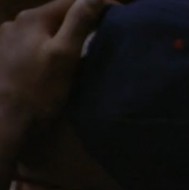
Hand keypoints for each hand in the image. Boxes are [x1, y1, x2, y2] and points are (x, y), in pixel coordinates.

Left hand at [0, 0, 110, 139]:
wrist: (10, 120)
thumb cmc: (41, 89)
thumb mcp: (66, 55)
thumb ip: (79, 22)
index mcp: (32, 18)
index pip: (70, 1)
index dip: (96, 4)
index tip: (118, 12)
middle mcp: (16, 22)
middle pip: (57, 14)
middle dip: (81, 18)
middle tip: (105, 29)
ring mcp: (8, 39)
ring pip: (46, 29)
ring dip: (66, 32)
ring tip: (85, 45)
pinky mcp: (7, 56)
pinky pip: (36, 42)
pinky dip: (51, 45)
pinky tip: (59, 59)